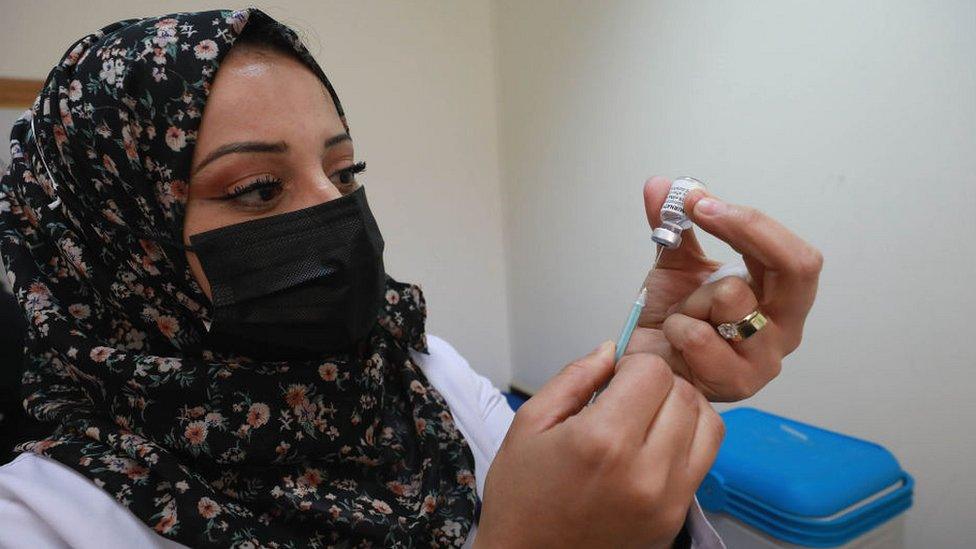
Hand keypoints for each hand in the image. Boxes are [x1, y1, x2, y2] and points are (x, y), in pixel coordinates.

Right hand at [475, 342, 723, 548]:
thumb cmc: (522, 497)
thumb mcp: (529, 423)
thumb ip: (574, 377)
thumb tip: (611, 350)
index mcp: (602, 441)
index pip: (653, 372)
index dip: (632, 365)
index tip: (614, 377)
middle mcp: (644, 472)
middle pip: (684, 393)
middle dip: (657, 383)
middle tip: (627, 395)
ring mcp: (666, 500)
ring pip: (707, 422)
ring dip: (681, 408)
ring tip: (647, 416)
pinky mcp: (676, 518)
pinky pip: (706, 459)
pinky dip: (689, 439)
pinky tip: (657, 442)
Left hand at [626, 176, 822, 401]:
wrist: (648, 369)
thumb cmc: (674, 322)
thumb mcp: (675, 266)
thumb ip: (674, 225)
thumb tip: (661, 185)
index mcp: (781, 296)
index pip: (794, 253)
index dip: (751, 221)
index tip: (701, 200)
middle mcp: (785, 327)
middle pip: (797, 268)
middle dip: (745, 231)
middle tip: (700, 210)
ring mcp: (765, 359)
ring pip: (734, 298)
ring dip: (693, 298)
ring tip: (684, 315)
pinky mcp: (737, 384)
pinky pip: (699, 335)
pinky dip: (676, 328)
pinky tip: (675, 342)